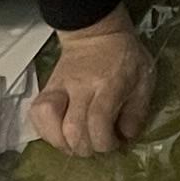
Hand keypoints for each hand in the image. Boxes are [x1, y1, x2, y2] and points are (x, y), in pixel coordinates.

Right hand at [22, 8, 154, 153]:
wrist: (96, 33)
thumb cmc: (124, 57)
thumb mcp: (144, 80)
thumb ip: (137, 111)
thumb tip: (124, 137)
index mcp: (108, 84)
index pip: (98, 121)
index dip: (104, 142)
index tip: (113, 143)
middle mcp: (80, 86)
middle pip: (72, 128)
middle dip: (84, 147)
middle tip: (95, 146)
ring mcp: (59, 87)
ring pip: (47, 120)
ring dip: (60, 142)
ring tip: (73, 145)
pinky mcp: (46, 88)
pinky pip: (35, 113)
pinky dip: (44, 130)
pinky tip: (58, 135)